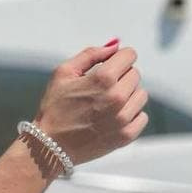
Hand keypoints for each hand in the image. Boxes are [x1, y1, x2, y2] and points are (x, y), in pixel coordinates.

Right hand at [33, 40, 148, 167]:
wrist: (49, 146)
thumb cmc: (54, 108)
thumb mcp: (63, 73)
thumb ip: (91, 54)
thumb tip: (116, 46)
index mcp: (103, 79)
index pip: (129, 55)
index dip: (118, 59)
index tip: (108, 67)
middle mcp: (116, 98)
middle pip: (135, 74)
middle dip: (121, 77)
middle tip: (101, 90)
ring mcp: (123, 119)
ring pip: (141, 95)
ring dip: (128, 96)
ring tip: (106, 105)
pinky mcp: (126, 136)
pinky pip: (142, 117)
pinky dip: (131, 115)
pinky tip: (112, 118)